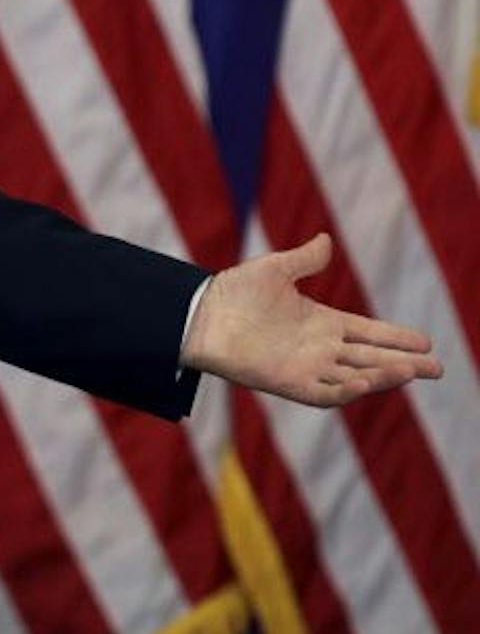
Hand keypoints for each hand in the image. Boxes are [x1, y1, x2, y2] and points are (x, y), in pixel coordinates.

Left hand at [183, 233, 442, 407]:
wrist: (197, 314)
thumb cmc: (232, 292)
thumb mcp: (274, 270)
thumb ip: (303, 259)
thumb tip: (325, 241)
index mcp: (321, 322)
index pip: (368, 332)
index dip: (395, 337)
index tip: (426, 341)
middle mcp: (318, 348)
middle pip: (370, 358)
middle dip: (403, 364)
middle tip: (437, 367)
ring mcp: (305, 367)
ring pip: (354, 377)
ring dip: (382, 376)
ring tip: (412, 372)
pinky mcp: (287, 382)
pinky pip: (323, 392)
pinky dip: (345, 390)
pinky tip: (365, 382)